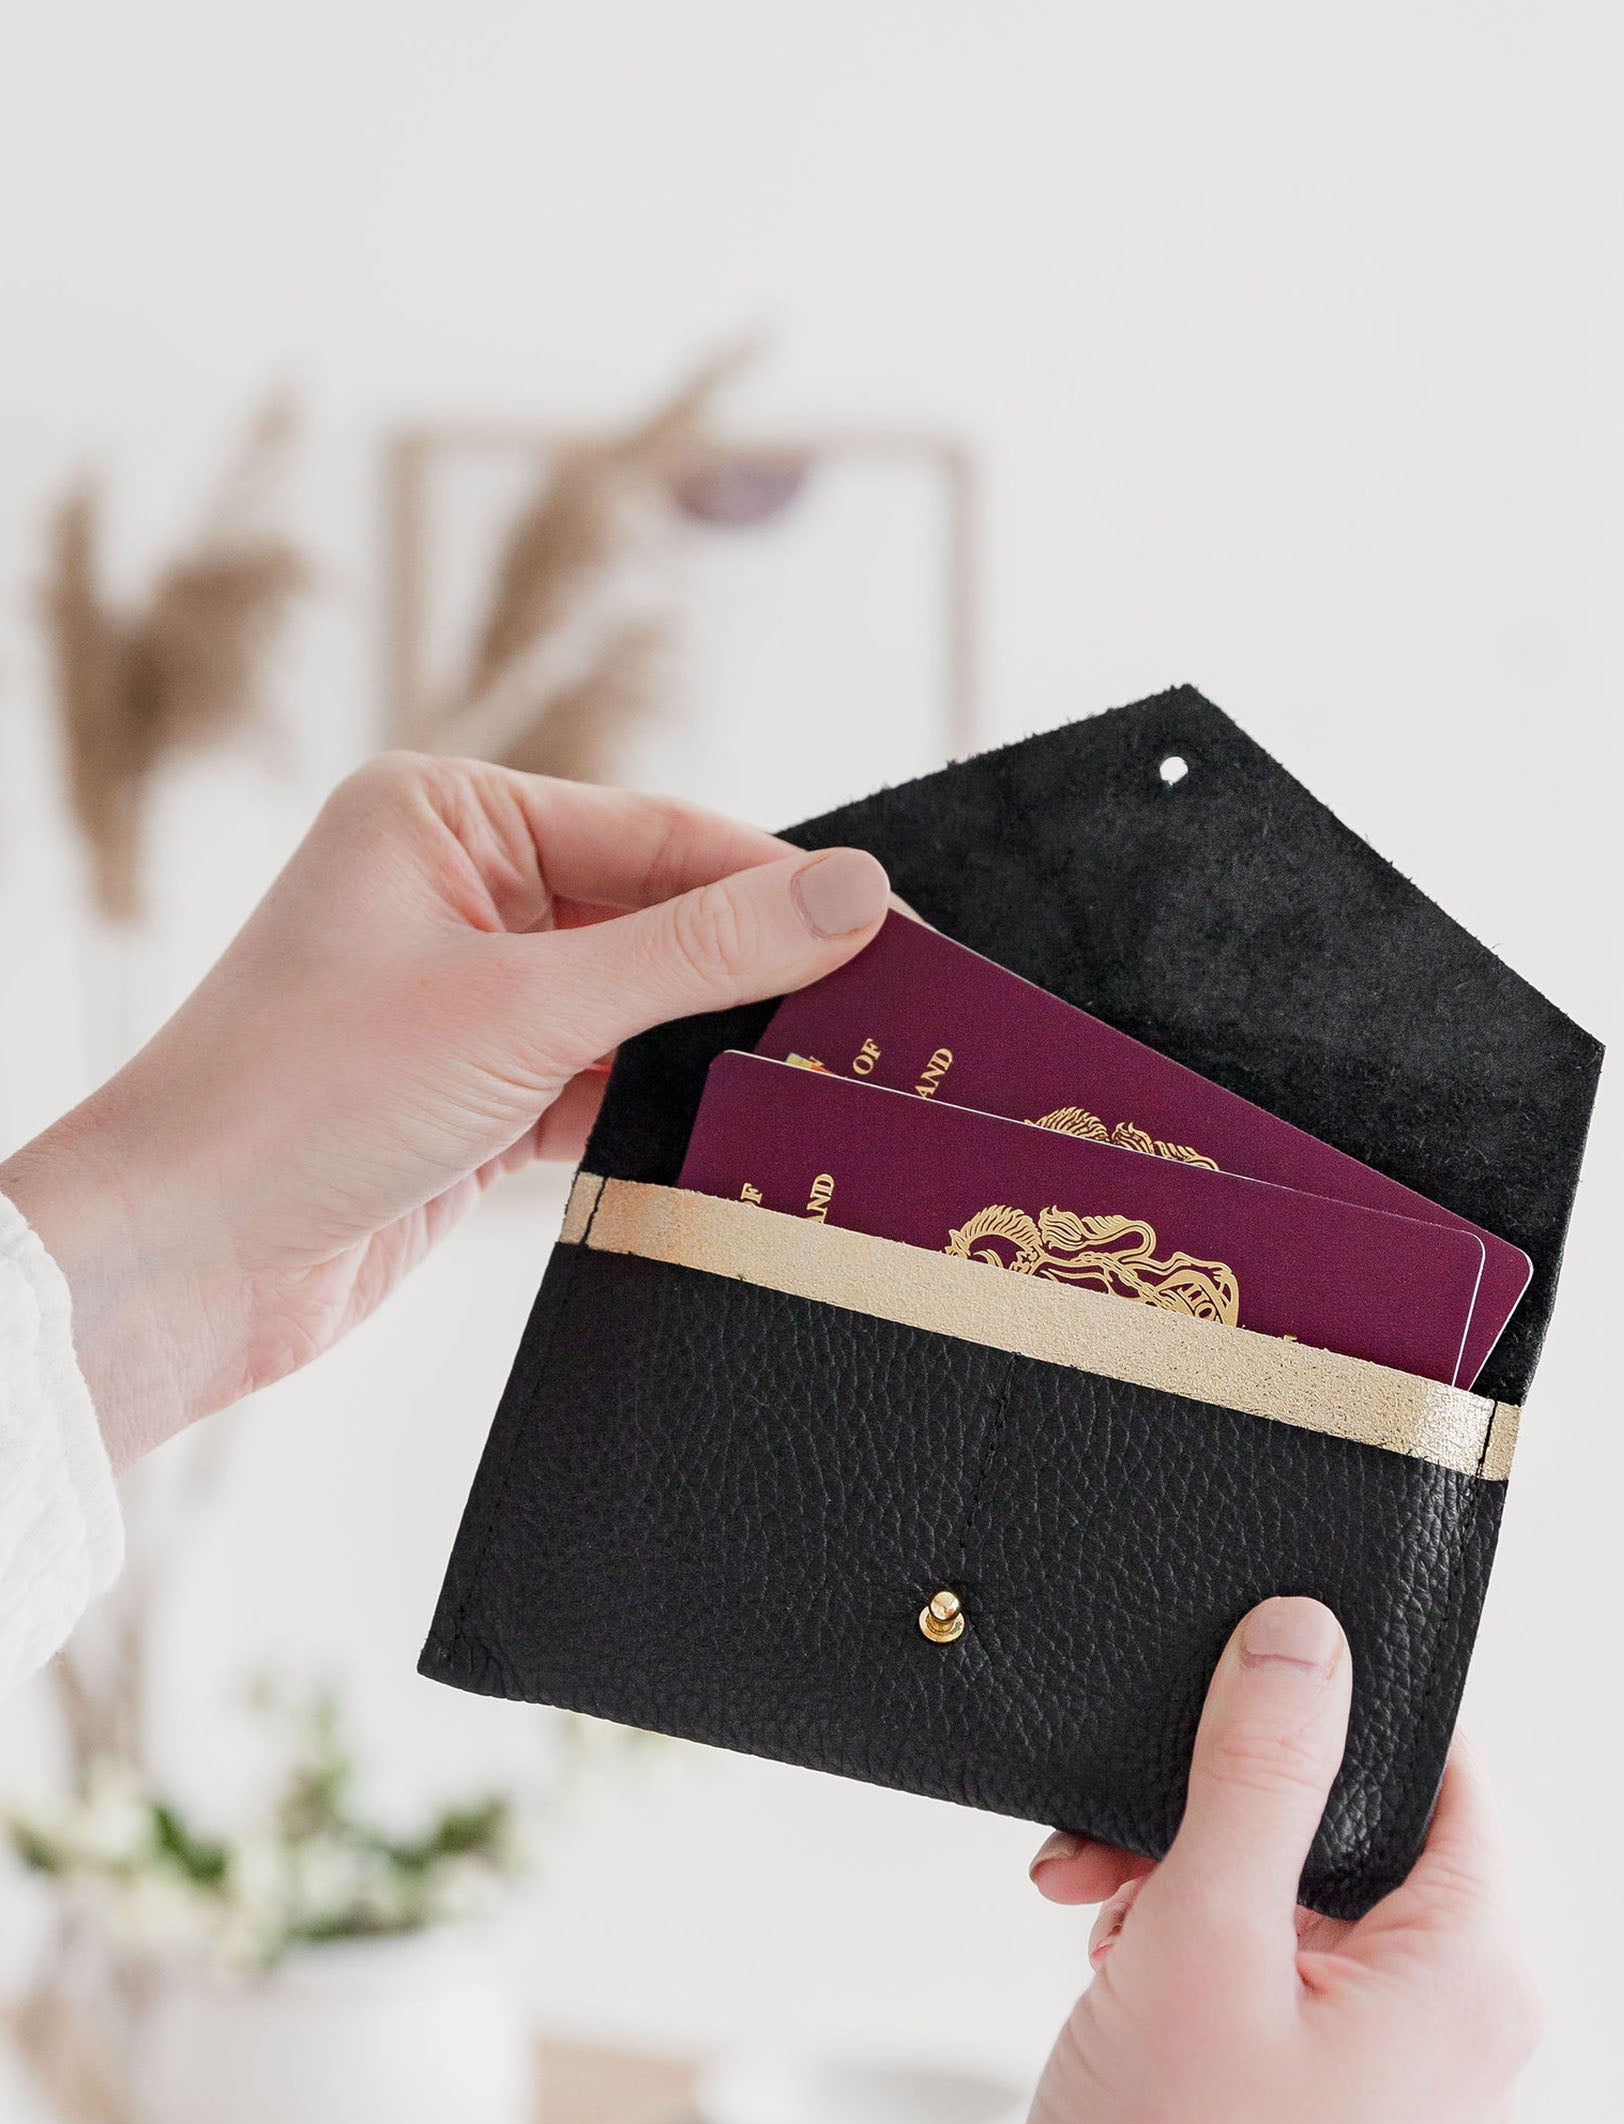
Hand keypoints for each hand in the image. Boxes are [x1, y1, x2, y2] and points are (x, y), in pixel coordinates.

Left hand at [0, 754, 890, 1469]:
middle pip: (656, 917)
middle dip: (756, 968)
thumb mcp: (525, 1006)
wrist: (185, 1261)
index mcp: (444, 817)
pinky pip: (606, 1085)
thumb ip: (695, 951)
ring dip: (716, 1047)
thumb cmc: (301, 1098)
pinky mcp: (479, 1098)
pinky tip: (741, 1133)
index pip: (656, 833)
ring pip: (637, 1009)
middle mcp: (456, 893)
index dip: (778, 882)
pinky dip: (666, 1111)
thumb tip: (849, 894)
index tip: (892, 926)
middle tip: (889, 1012)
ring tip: (836, 1076)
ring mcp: (469, 1000)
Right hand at [1012, 1595, 1540, 2123]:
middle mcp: (1458, 2031)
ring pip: (1297, 1917)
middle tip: (1108, 1856)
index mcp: (1469, 1976)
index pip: (1429, 1773)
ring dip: (1188, 1895)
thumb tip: (1305, 1636)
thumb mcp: (1205, 1937)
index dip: (1316, 1725)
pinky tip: (1119, 1989)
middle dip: (1213, 1824)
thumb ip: (1257, 1772)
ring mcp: (1399, 2088)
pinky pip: (1279, 1991)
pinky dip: (1195, 1968)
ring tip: (1099, 1934)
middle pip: (1344, 1844)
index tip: (1217, 1712)